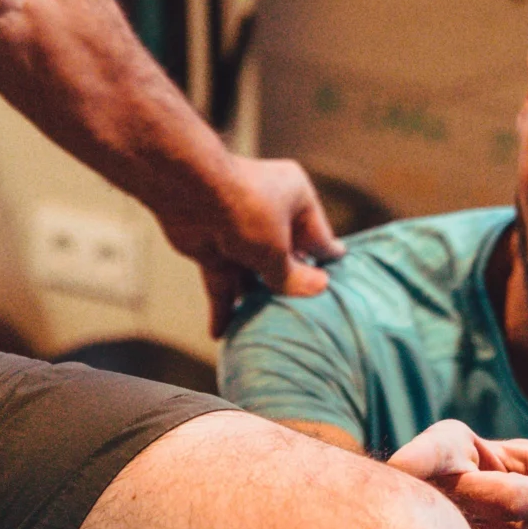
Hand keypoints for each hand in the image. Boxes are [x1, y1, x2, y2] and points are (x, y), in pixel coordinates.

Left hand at [153, 156, 343, 337]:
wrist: (190, 194)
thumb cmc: (246, 210)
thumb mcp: (278, 249)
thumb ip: (293, 275)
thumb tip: (319, 287)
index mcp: (296, 200)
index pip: (318, 237)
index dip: (326, 263)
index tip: (337, 287)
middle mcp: (269, 213)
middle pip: (284, 259)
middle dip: (288, 288)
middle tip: (302, 318)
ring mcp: (239, 232)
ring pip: (252, 275)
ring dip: (255, 301)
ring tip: (267, 330)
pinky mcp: (213, 250)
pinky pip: (222, 283)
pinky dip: (222, 307)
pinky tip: (222, 333)